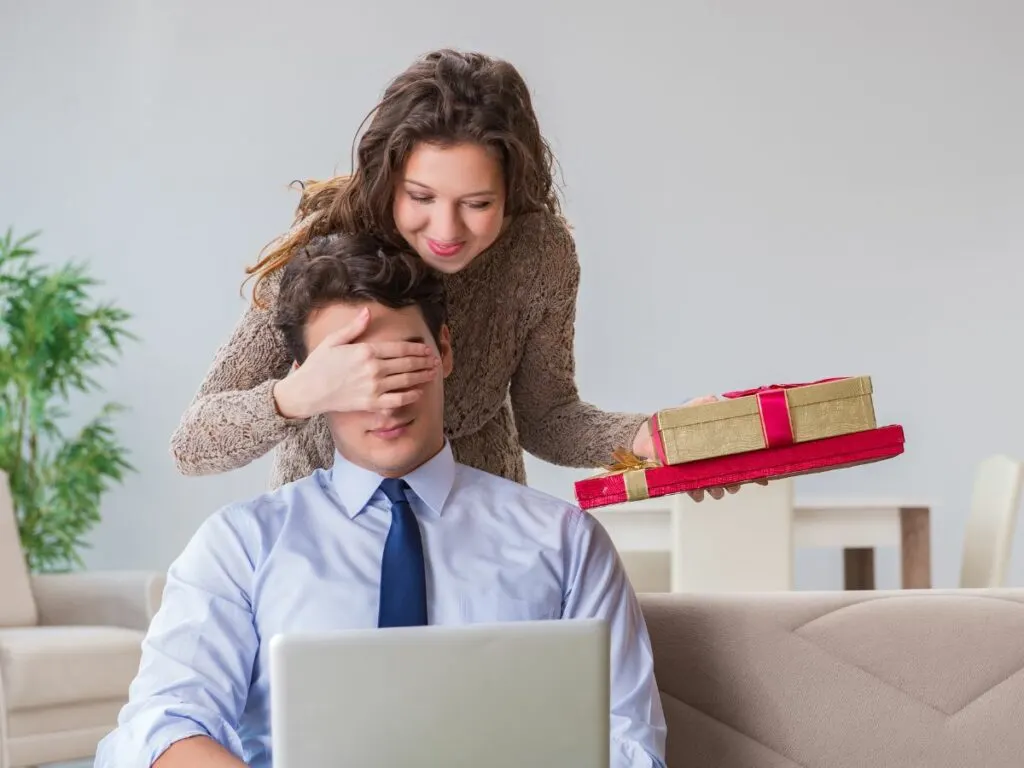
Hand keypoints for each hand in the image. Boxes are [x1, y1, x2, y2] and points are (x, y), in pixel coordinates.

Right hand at [273, 306, 439, 418]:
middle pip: (407, 364)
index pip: (400, 348)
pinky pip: (397, 400)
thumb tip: (368, 312)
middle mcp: (373, 368)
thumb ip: (354, 327)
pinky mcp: (371, 403)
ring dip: (422, 376)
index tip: (426, 349)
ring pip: (406, 380)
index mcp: (366, 351)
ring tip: (433, 373)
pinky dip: (411, 396)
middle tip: (435, 360)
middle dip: (424, 361)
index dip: (417, 349)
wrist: (307, 391)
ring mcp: (373, 387)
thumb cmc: (318, 365)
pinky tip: (419, 392)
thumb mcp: (334, 341)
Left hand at [631, 395, 768, 502]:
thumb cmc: (674, 421)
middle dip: (736, 482)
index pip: (744, 455)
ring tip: (716, 490)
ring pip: (716, 485)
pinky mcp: (685, 478)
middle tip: (733, 485)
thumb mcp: (693, 408)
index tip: (763, 476)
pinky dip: (698, 493)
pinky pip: (695, 490)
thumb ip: (707, 404)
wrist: (647, 433)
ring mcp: (700, 470)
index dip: (755, 466)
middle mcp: (713, 459)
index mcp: (721, 443)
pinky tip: (698, 493)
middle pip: (733, 474)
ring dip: (718, 490)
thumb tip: (718, 399)